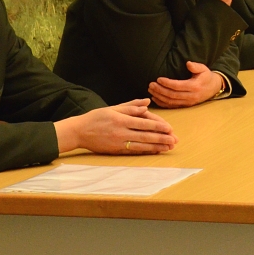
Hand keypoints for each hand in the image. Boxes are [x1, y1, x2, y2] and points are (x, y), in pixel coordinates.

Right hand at [54, 99, 176, 154]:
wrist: (78, 131)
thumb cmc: (96, 117)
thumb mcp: (113, 108)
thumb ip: (131, 106)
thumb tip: (147, 102)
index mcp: (121, 119)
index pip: (144, 123)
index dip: (158, 126)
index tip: (170, 129)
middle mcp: (121, 131)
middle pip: (145, 135)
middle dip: (161, 138)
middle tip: (175, 140)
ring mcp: (118, 142)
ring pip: (141, 145)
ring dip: (156, 147)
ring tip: (168, 147)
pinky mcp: (115, 150)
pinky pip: (133, 151)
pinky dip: (145, 152)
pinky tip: (154, 151)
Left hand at [148, 61, 225, 107]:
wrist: (214, 88)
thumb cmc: (206, 76)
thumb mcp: (203, 69)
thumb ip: (195, 66)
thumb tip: (187, 63)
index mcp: (194, 86)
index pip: (177, 86)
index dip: (167, 83)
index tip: (158, 79)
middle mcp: (191, 96)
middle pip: (172, 95)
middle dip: (160, 90)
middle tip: (151, 85)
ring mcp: (188, 102)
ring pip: (171, 102)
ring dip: (159, 97)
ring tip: (151, 90)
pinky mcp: (186, 106)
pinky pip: (172, 106)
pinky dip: (162, 103)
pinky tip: (155, 98)